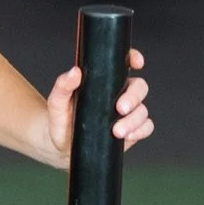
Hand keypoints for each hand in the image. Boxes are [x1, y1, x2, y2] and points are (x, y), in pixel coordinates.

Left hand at [43, 49, 151, 166]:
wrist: (62, 145)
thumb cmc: (60, 119)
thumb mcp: (57, 101)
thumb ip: (63, 86)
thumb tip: (74, 72)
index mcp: (104, 81)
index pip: (124, 64)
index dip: (134, 58)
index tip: (136, 63)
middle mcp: (119, 94)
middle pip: (139, 87)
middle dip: (134, 97)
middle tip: (120, 108)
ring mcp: (127, 112)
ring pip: (143, 110)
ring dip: (134, 120)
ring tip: (117, 131)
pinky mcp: (131, 130)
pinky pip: (146, 127)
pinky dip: (140, 131)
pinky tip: (128, 136)